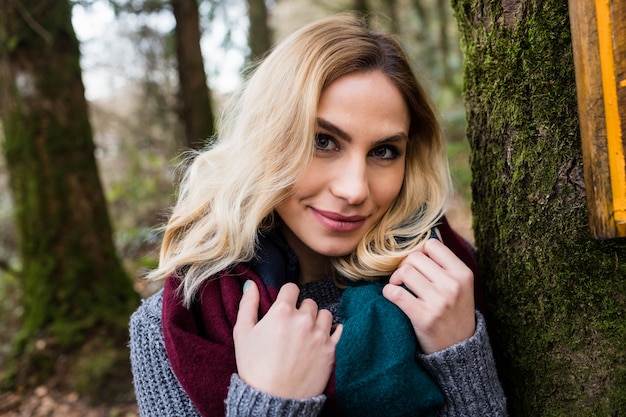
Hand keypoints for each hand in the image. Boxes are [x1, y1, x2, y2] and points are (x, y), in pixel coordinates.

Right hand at [233, 281, 341, 398]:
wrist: (272, 400)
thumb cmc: (254, 367)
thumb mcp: (242, 333)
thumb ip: (247, 304)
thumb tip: (250, 284)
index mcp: (282, 312)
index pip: (291, 288)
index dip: (285, 297)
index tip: (283, 307)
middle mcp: (304, 319)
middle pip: (308, 302)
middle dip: (300, 311)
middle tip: (291, 327)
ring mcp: (320, 335)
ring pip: (324, 314)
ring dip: (317, 320)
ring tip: (306, 334)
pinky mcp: (331, 350)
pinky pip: (338, 330)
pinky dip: (331, 331)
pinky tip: (321, 338)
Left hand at [382, 238, 475, 353]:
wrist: (459, 348)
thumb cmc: (454, 311)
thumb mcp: (460, 285)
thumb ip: (445, 262)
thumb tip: (432, 230)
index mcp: (463, 273)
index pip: (432, 245)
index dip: (419, 253)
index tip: (418, 266)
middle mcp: (452, 285)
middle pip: (414, 258)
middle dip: (404, 266)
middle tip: (404, 279)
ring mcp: (439, 301)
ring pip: (404, 272)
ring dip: (395, 279)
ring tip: (398, 287)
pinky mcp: (423, 317)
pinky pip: (395, 293)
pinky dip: (388, 293)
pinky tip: (393, 297)